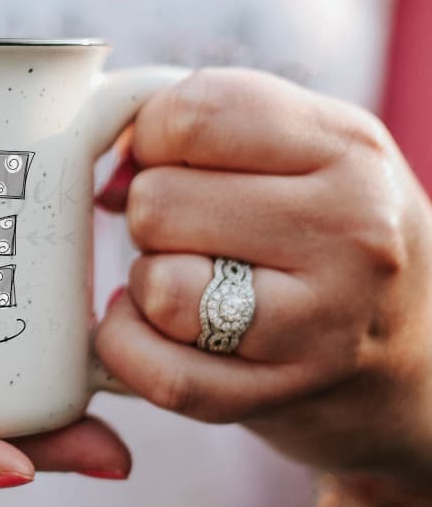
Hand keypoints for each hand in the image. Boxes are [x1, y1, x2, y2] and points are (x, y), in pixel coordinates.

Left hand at [95, 68, 431, 504]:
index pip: (192, 114)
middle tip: (189, 231)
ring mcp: (324, 321)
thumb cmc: (324, 230)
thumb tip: (105, 171)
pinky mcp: (285, 392)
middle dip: (149, 215)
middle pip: (157, 203)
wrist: (409, 353)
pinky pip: (162, 373)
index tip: (169, 160)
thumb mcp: (304, 148)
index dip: (151, 136)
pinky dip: (130, 348)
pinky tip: (151, 328)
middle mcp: (351, 230)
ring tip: (183, 278)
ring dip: (145, 283)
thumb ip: (204, 128)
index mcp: (347, 147)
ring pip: (159, 288)